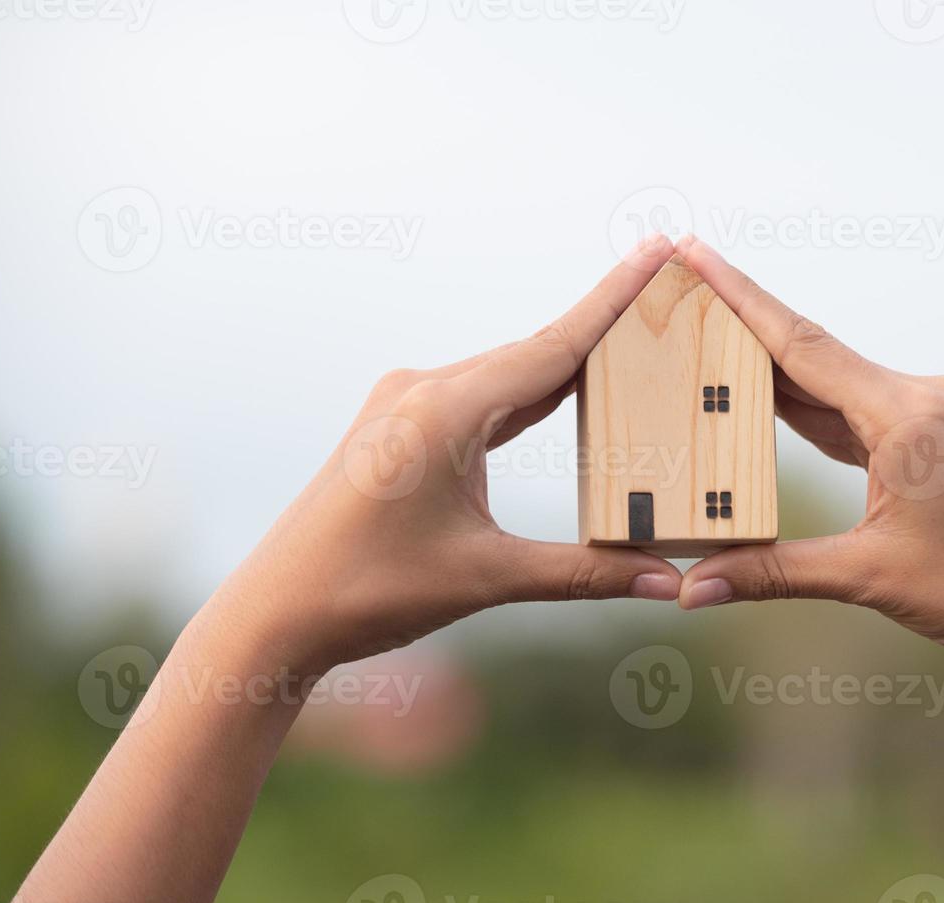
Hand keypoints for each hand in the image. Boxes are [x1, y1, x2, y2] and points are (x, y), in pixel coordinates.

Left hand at [213, 237, 683, 674]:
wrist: (275, 612)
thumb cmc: (367, 592)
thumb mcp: (485, 579)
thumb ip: (582, 573)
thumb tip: (667, 582)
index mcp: (444, 410)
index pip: (553, 346)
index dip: (615, 300)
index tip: (659, 249)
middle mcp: (423, 390)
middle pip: (536, 350)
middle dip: (606, 325)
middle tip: (668, 291)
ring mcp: (406, 404)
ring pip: (508, 373)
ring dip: (569, 361)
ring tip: (633, 337)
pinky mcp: (399, 427)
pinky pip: (481, 396)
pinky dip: (530, 393)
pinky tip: (566, 389)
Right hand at [673, 237, 943, 684]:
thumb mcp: (870, 578)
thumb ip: (776, 573)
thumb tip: (694, 588)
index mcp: (908, 415)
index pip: (802, 346)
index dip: (740, 298)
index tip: (693, 251)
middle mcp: (925, 397)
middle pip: (813, 355)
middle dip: (743, 329)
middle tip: (680, 295)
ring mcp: (938, 413)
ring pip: (837, 384)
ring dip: (775, 371)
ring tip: (709, 347)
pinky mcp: (942, 437)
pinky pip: (862, 412)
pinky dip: (813, 410)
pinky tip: (772, 403)